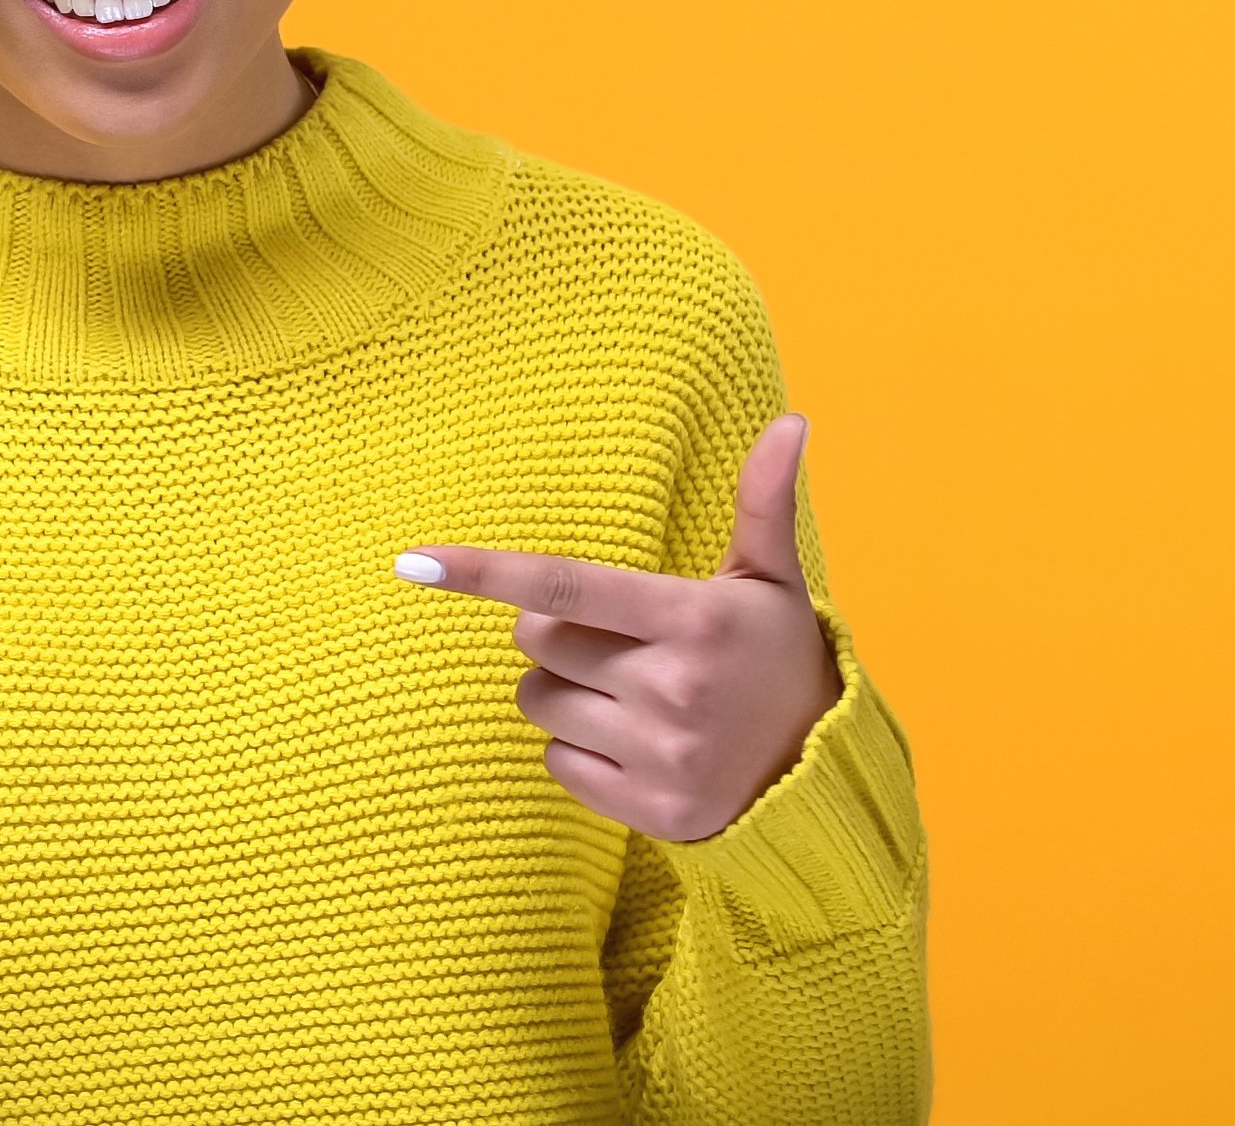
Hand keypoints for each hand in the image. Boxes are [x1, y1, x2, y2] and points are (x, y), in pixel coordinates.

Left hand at [400, 413, 841, 842]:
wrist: (820, 776)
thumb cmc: (778, 657)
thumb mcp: (772, 579)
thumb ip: (764, 501)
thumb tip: (790, 421)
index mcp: (693, 620)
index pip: (567, 586)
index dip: (486, 572)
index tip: (414, 562)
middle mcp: (673, 688)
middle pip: (538, 642)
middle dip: (555, 632)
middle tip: (616, 638)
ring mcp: (660, 755)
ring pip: (538, 702)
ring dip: (563, 690)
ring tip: (628, 692)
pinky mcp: (650, 812)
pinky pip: (556, 763)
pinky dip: (578, 750)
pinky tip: (632, 741)